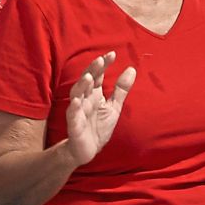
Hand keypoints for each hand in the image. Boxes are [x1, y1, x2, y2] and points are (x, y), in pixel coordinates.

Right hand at [63, 52, 136, 166]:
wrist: (88, 150)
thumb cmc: (99, 127)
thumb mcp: (114, 107)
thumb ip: (121, 89)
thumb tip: (132, 68)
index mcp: (94, 94)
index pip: (98, 75)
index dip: (103, 65)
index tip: (112, 54)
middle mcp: (85, 99)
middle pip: (86, 81)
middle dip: (92, 70)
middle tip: (100, 60)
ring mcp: (78, 111)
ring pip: (77, 94)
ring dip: (81, 85)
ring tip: (89, 77)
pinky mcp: (74, 125)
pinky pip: (72, 115)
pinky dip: (73, 108)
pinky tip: (76, 101)